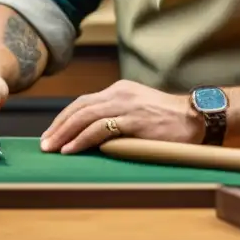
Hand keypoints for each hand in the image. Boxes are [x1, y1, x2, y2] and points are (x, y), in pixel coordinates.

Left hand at [39, 79, 202, 153]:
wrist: (196, 117)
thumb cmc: (169, 119)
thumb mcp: (138, 110)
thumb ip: (117, 116)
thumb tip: (92, 135)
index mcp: (119, 90)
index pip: (83, 102)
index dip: (64, 118)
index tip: (51, 133)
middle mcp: (119, 93)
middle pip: (79, 107)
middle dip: (58, 126)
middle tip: (44, 143)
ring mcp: (126, 105)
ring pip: (85, 116)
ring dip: (64, 133)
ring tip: (51, 148)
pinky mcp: (133, 120)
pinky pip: (100, 128)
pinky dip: (81, 139)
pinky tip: (71, 149)